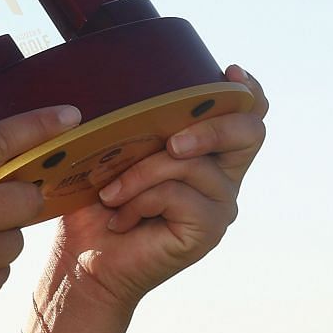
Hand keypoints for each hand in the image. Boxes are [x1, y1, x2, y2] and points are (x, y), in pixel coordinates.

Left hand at [52, 64, 269, 313]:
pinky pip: (178, 194)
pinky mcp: (208, 230)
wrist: (83, 259)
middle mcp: (223, 176)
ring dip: (142, 173)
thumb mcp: (115, 150)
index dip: (248, 91)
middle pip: (249, 131)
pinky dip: (140, 200)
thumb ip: (137, 121)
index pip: (249, 113)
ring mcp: (220, 204)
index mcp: (208, 150)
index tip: (229, 73)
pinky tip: (121, 218)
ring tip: (111, 194)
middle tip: (170, 142)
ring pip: (193, 163)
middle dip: (210, 126)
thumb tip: (130, 84)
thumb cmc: (95, 201)